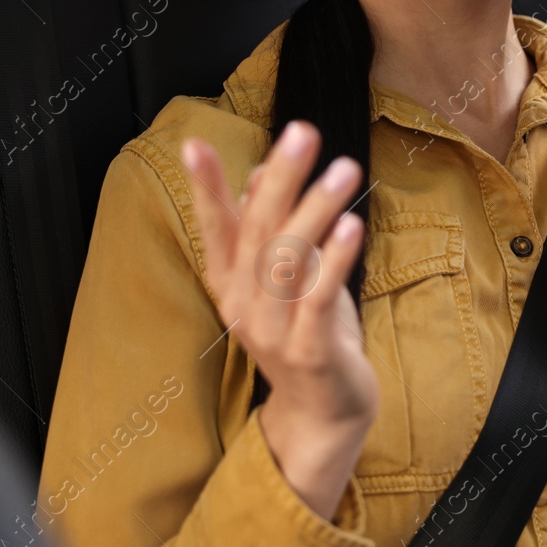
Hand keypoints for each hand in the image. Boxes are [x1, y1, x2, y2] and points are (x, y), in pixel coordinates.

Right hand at [182, 122, 377, 517]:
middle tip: (303, 133)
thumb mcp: (287, 278)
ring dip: (316, 210)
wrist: (325, 412)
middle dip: (281, 179)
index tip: (194, 143)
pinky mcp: (309, 352)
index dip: (204, 187)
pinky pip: (318, 299)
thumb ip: (272, 229)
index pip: (215, 227)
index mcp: (232, 283)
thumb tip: (262, 174)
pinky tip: (352, 226)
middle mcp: (243, 305)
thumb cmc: (308, 334)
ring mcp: (273, 331)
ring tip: (344, 169)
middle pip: (257, 233)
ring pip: (288, 261)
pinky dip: (334, 260)